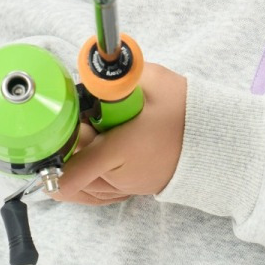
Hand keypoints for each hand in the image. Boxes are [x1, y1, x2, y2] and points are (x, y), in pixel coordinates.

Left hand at [46, 61, 186, 205]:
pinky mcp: (133, 190)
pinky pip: (98, 192)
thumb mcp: (150, 81)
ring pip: (82, 188)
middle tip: (74, 122)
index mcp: (119, 152)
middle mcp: (120, 177)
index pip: (71, 172)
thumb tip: (89, 72)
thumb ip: (114, 77)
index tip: (45, 144)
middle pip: (71, 175)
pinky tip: (89, 155)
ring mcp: (127, 188)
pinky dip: (87, 178)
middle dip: (66, 150)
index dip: (51, 162)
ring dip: (75, 165)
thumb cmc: (186, 111)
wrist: (218, 138)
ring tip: (87, 135)